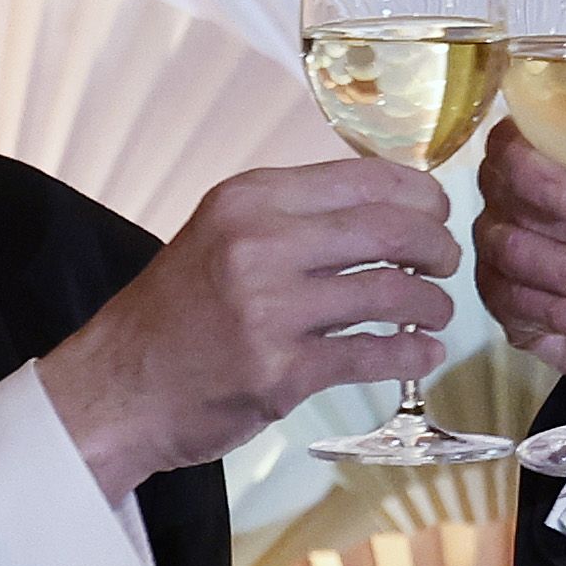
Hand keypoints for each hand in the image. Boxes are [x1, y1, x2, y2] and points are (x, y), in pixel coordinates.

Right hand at [33, 156, 462, 492]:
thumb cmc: (179, 311)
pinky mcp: (282, 372)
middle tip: (446, 263)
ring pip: (393, 294)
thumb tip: (388, 205)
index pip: (365, 178)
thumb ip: (293, 217)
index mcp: (250, 199)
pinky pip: (375, 355)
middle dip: (438, 248)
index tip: (437, 213)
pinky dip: (415, 354)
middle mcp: (260, 244)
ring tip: (435, 311)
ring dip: (433, 304)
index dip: (420, 196)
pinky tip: (425, 353)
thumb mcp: (222, 233)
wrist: (119, 386)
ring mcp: (271, 310)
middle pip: (392, 231)